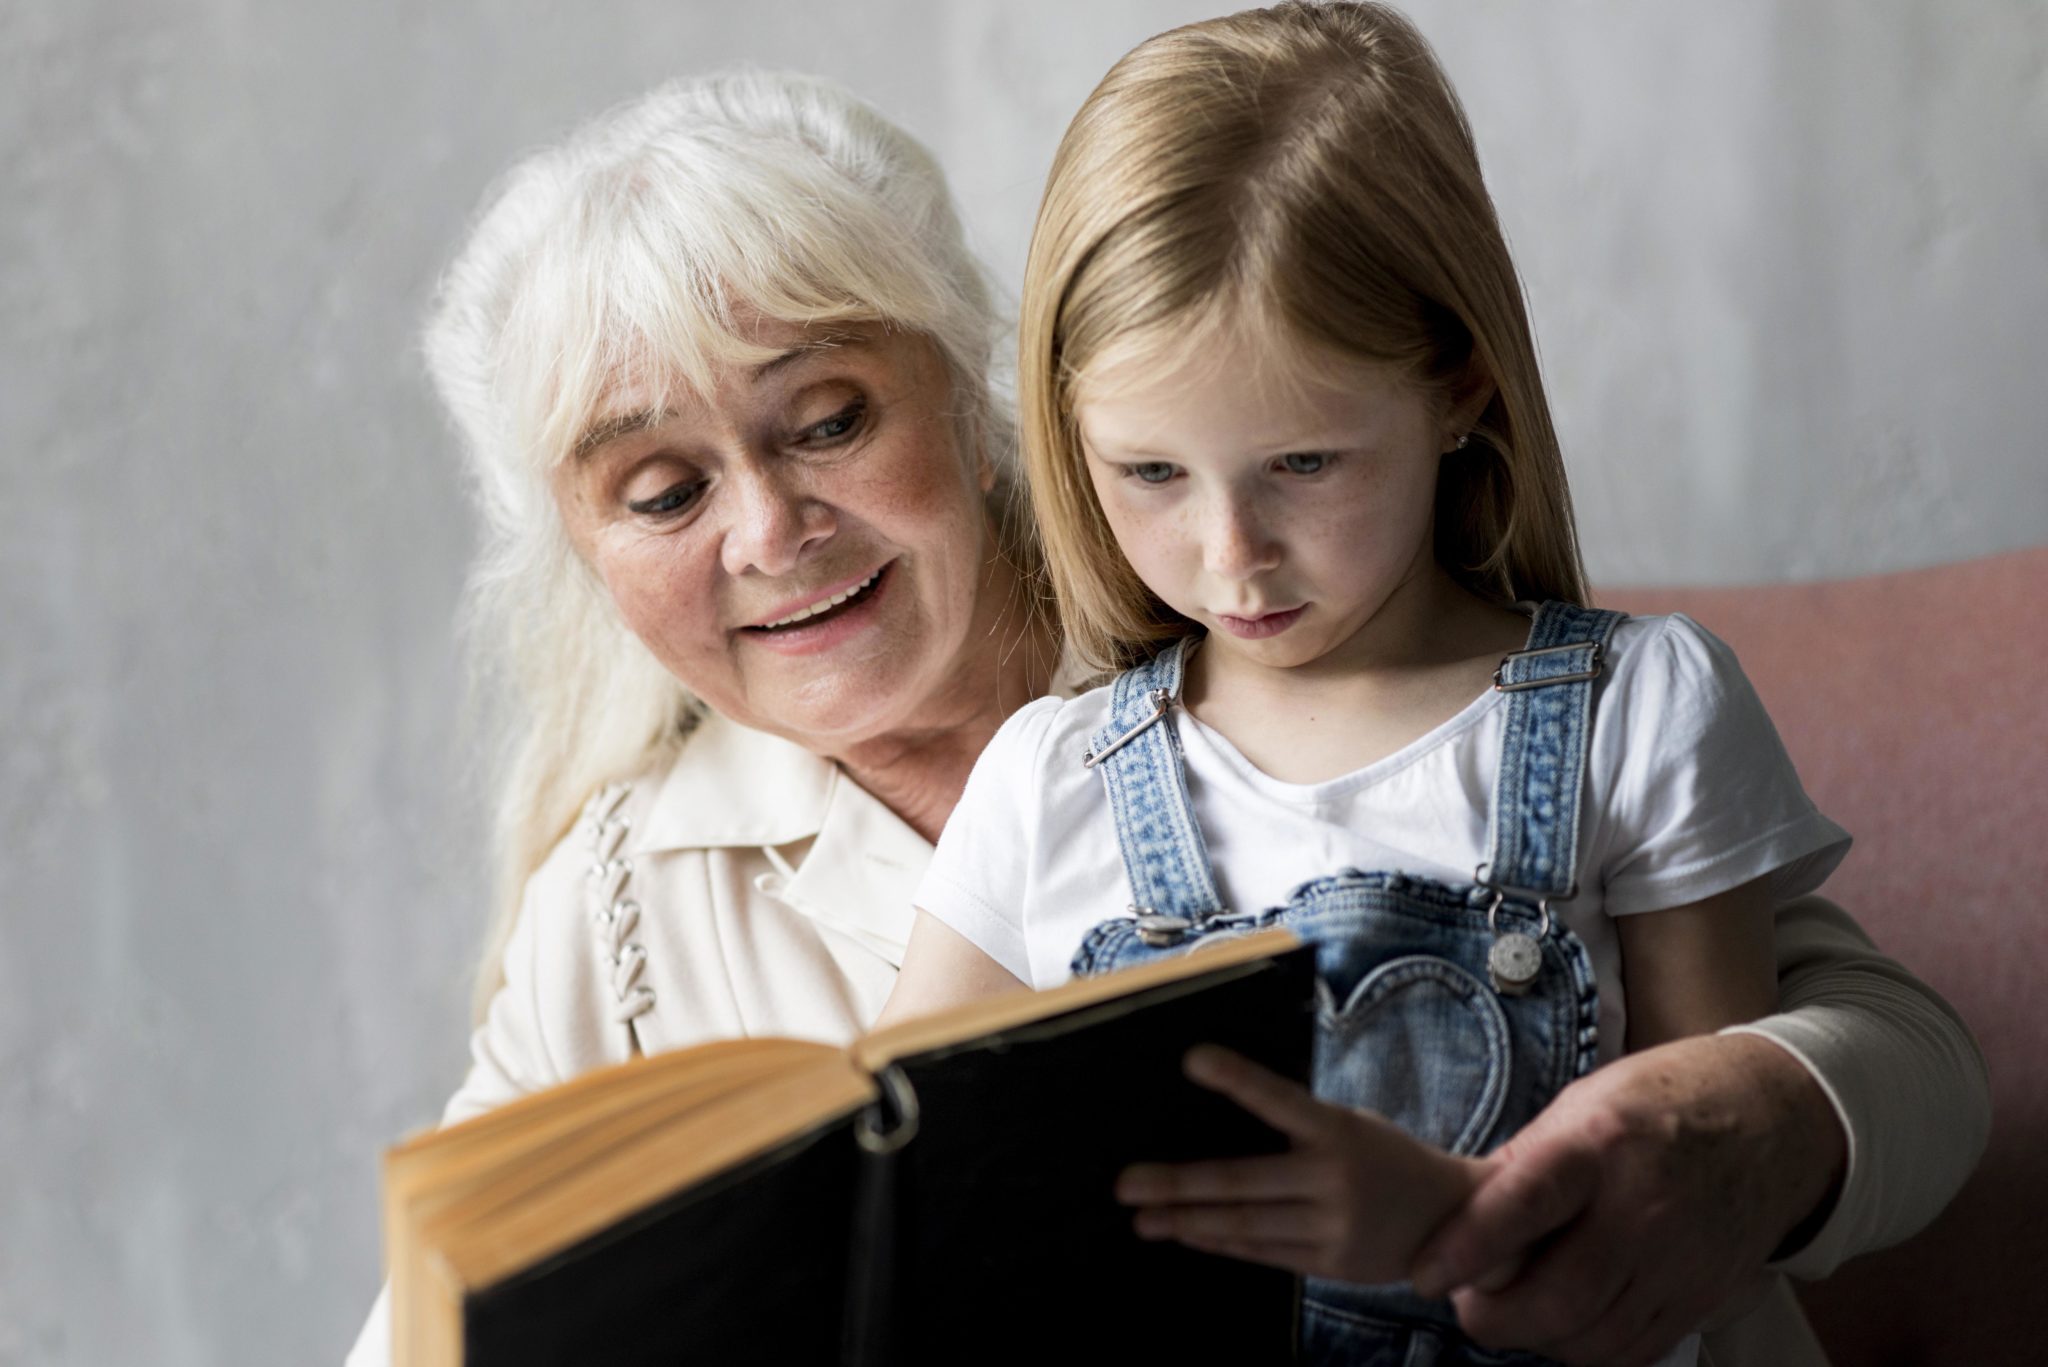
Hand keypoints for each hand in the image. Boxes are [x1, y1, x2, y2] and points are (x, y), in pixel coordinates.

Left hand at [1115, 1045, 1487, 1283]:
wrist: (1452, 1217)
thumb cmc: (1386, 1157)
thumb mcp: (1351, 1125)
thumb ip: (1299, 1125)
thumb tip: (1220, 1118)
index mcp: (1339, 1131)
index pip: (1279, 1099)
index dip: (1237, 1079)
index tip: (1193, 1059)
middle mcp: (1334, 1180)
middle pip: (1241, 1182)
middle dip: (1177, 1184)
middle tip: (1126, 1183)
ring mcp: (1331, 1227)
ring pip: (1243, 1225)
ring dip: (1185, 1220)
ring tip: (1142, 1217)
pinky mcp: (1329, 1263)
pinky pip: (1261, 1253)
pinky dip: (1218, 1243)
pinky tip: (1187, 1233)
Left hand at [1409, 1032, 1846, 1365]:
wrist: (1773, 1122)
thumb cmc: (1662, 1102)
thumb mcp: (1583, 1102)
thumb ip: (1523, 1160)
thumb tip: (1458, 1210)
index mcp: (1601, 1143)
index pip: (1525, 1204)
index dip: (1468, 1246)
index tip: (1425, 1274)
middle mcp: (1644, 1209)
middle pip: (1562, 1296)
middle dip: (1496, 1317)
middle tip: (1466, 1305)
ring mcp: (1679, 1262)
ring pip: (1594, 1336)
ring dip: (1537, 1338)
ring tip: (1511, 1312)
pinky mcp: (1701, 1298)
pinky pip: (1633, 1350)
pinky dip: (1586, 1350)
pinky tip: (1565, 1325)